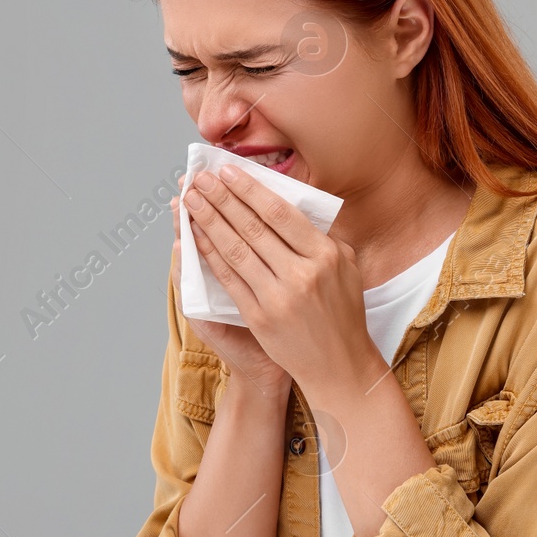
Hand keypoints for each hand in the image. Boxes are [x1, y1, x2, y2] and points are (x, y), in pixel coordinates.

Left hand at [180, 166, 386, 406]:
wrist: (338, 366)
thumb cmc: (342, 311)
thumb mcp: (345, 267)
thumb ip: (320, 236)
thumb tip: (285, 204)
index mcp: (325, 255)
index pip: (280, 213)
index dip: (249, 189)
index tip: (226, 171)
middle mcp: (301, 274)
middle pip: (252, 227)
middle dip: (221, 199)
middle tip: (198, 178)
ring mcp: (278, 297)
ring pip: (235, 250)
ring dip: (207, 221)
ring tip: (190, 200)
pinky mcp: (259, 317)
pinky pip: (228, 279)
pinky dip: (209, 255)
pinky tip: (193, 237)